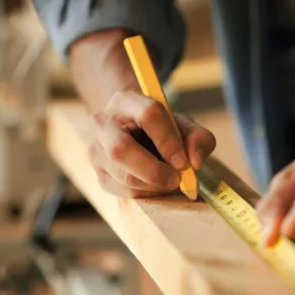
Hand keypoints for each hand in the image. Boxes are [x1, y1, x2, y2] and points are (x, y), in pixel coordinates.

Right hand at [83, 89, 215, 197]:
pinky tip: (156, 184)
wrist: (132, 131)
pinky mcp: (99, 175)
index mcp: (127, 101)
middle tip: (176, 180)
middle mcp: (103, 124)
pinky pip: (124, 191)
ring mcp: (96, 151)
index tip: (184, 162)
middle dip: (153, 171)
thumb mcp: (184, 125)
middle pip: (121, 149)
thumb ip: (199, 138)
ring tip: (170, 180)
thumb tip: (194, 163)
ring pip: (123, 176)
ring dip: (154, 185)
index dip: (168, 140)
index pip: (148, 115)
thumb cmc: (161, 128)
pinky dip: (147, 193)